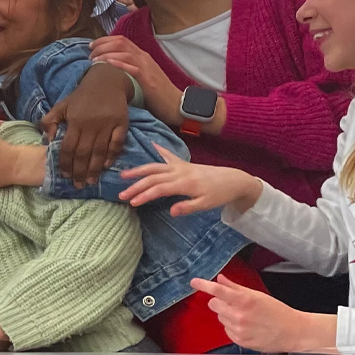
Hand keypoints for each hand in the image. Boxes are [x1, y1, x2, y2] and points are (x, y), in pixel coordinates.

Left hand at [38, 63, 132, 186]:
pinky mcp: (122, 123)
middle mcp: (91, 124)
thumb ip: (50, 121)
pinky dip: (112, 155)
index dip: (66, 163)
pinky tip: (107, 166)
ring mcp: (108, 124)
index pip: (68, 147)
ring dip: (95, 169)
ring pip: (100, 151)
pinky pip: (117, 143)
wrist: (106, 81)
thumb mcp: (62, 105)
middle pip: (84, 153)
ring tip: (90, 182)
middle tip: (77, 185)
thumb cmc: (81, 97)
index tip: (64, 175)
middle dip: (79, 171)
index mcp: (75, 120)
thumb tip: (47, 140)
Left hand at [89, 36, 183, 126]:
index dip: (104, 40)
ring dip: (106, 53)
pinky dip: (119, 63)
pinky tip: (108, 63)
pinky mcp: (148, 79)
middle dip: (102, 45)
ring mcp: (146, 67)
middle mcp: (144, 57)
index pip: (121, 40)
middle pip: (120, 42)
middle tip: (89, 53)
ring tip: (94, 59)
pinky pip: (132, 67)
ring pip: (125, 51)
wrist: (175, 105)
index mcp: (142, 56)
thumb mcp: (141, 77)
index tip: (91, 46)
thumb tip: (108, 69)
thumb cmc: (156, 94)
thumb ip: (128, 70)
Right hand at [119, 147, 262, 215]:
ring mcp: (180, 166)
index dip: (144, 195)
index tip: (132, 202)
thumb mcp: (206, 205)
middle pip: (153, 177)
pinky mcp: (183, 164)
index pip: (159, 189)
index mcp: (184, 183)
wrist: (233, 180)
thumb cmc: (219, 194)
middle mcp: (179, 172)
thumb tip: (170, 211)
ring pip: (155, 166)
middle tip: (121, 194)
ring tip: (124, 174)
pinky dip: (160, 149)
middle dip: (136, 185)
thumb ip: (188, 207)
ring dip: (139, 170)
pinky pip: (169, 155)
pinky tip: (151, 143)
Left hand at [193, 276, 332, 352]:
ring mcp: (239, 330)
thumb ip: (236, 287)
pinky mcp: (239, 341)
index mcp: (245, 300)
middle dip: (219, 302)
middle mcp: (239, 315)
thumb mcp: (258, 295)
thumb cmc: (278, 312)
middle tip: (233, 303)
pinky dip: (232, 326)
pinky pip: (226, 330)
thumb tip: (221, 279)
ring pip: (220, 317)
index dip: (204, 285)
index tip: (194, 282)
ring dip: (227, 314)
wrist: (292, 332)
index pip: (218, 291)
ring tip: (246, 316)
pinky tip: (247, 326)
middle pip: (214, 305)